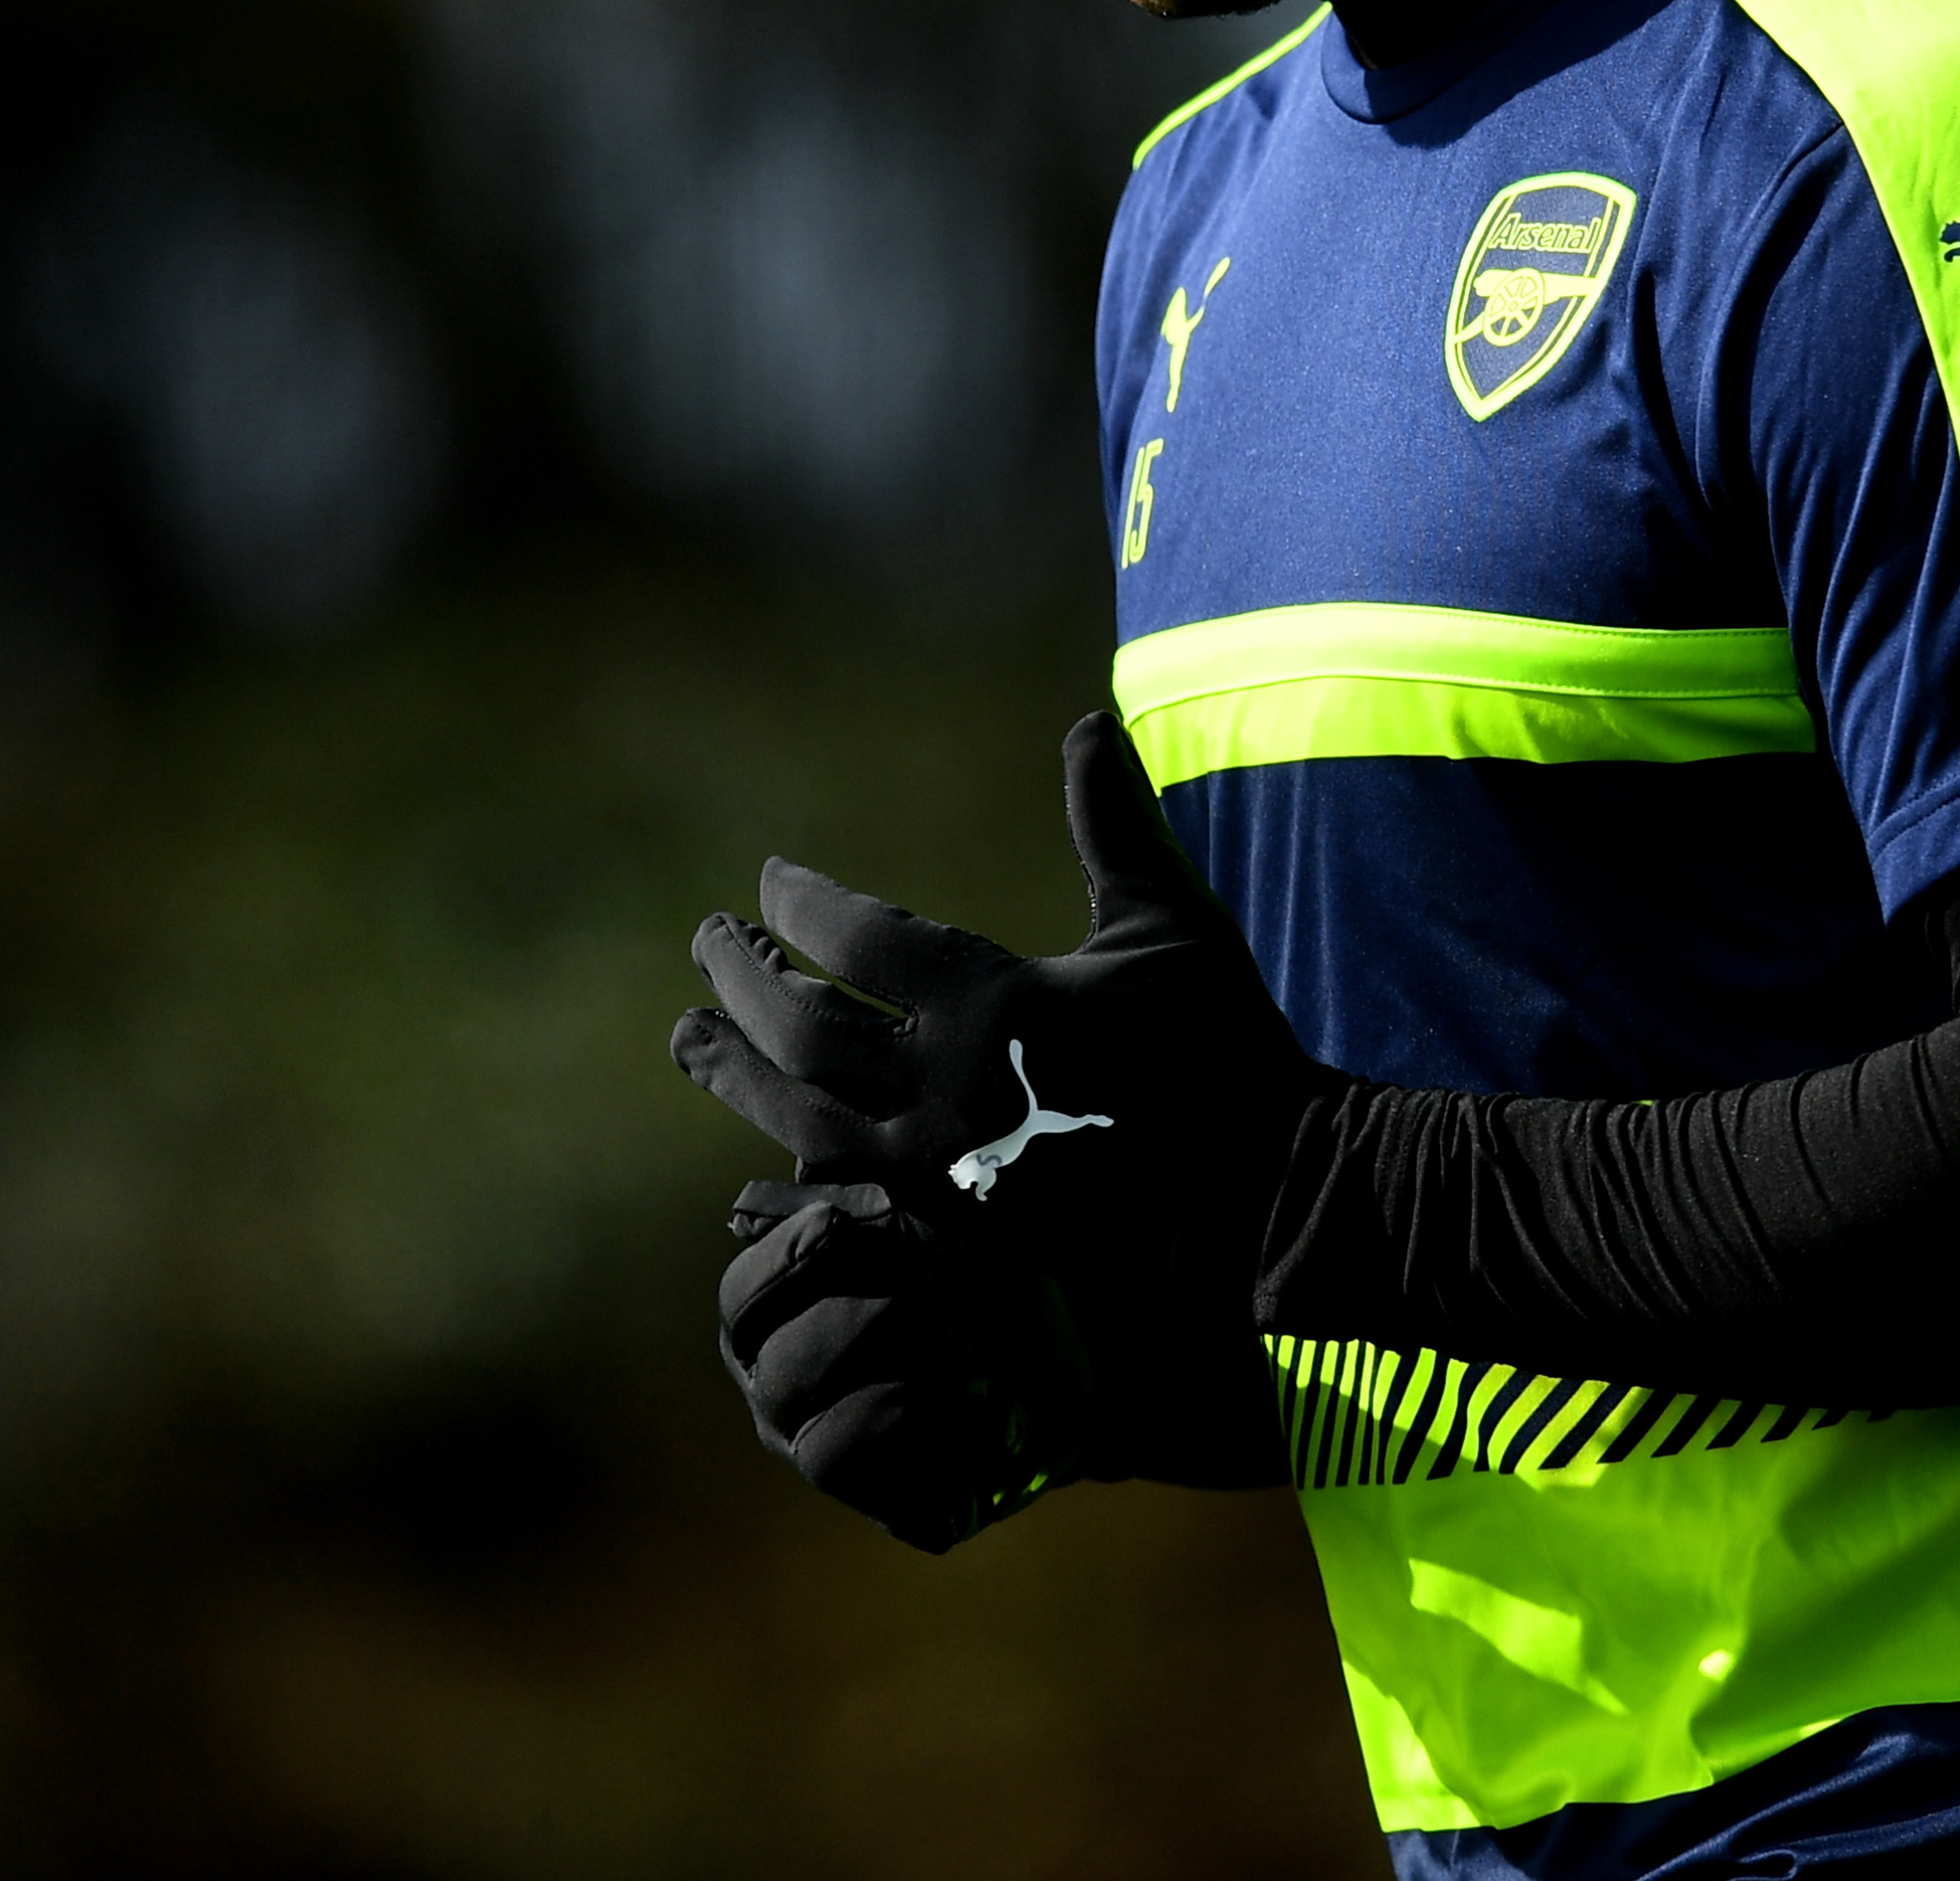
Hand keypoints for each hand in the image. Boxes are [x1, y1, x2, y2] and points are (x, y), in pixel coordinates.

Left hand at [673, 712, 1319, 1508]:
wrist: (1269, 1193)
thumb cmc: (1223, 1046)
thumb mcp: (1168, 924)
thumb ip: (1111, 825)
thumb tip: (1086, 721)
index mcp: (996, 1000)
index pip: (857, 937)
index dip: (800, 904)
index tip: (771, 882)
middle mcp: (948, 1087)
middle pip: (799, 1029)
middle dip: (741, 979)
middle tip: (707, 945)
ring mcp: (940, 1174)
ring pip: (795, 1120)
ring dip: (732, 1074)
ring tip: (690, 1039)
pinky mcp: (949, 1238)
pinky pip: (833, 1202)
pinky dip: (781, 1171)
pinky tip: (753, 1147)